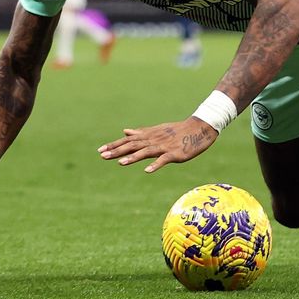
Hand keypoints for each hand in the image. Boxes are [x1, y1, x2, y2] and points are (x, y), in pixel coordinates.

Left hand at [98, 118, 218, 172]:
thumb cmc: (177, 130)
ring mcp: (164, 146)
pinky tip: (147, 170)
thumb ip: (140, 133)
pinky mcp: (175, 153)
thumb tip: (124, 132)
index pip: (128, 141)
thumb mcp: (157, 130)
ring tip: (121, 163)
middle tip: (103, 156)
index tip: (100, 150)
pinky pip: (163, 159)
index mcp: (149, 135)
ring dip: (133, 157)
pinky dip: (155, 164)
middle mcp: (154, 140)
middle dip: (118, 151)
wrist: (198, 128)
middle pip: (133, 145)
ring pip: (146, 152)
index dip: (114, 145)